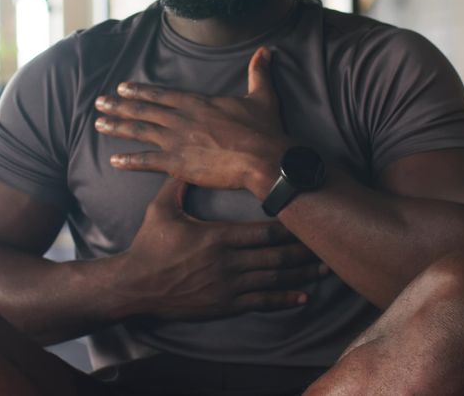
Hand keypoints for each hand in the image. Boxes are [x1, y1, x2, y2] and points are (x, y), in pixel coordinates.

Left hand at [95, 46, 289, 197]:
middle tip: (99, 103)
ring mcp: (177, 140)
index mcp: (198, 102)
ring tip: (98, 124)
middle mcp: (182, 118)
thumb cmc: (264, 130)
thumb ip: (258, 73)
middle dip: (119, 106)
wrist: (265, 158)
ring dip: (118, 127)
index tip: (122, 87)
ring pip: (140, 131)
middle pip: (144, 110)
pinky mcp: (177, 163)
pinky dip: (129, 160)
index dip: (141, 91)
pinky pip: (147, 161)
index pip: (162, 94)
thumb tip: (265, 51)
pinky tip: (113, 161)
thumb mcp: (262, 96)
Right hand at [114, 177, 325, 321]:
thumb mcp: (160, 209)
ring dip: (301, 275)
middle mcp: (228, 262)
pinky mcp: (225, 305)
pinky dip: (284, 299)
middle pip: (276, 256)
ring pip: (274, 279)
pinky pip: (261, 302)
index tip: (307, 220)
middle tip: (328, 245)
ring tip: (324, 269)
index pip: (264, 232)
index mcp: (217, 237)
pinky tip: (303, 296)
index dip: (290, 228)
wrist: (136, 286)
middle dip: (304, 251)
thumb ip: (177, 184)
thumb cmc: (148, 245)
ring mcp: (228, 286)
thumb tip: (185, 158)